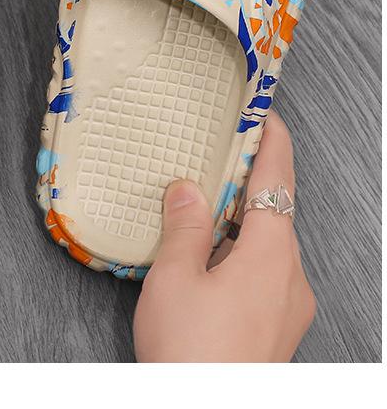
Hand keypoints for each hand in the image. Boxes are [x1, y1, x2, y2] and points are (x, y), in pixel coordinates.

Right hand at [134, 112, 315, 361]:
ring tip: (199, 209)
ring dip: (239, 222)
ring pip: (269, 245)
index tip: (263, 113)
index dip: (271, 140)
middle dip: (245, 183)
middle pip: (275, 211)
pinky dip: (241, 253)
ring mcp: (289, 306)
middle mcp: (292, 277)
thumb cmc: (191, 355)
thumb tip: (189, 188)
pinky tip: (208, 259)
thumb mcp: (176, 278)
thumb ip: (184, 225)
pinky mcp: (278, 328)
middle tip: (214, 157)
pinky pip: (265, 273)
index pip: (279, 178)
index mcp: (272, 254)